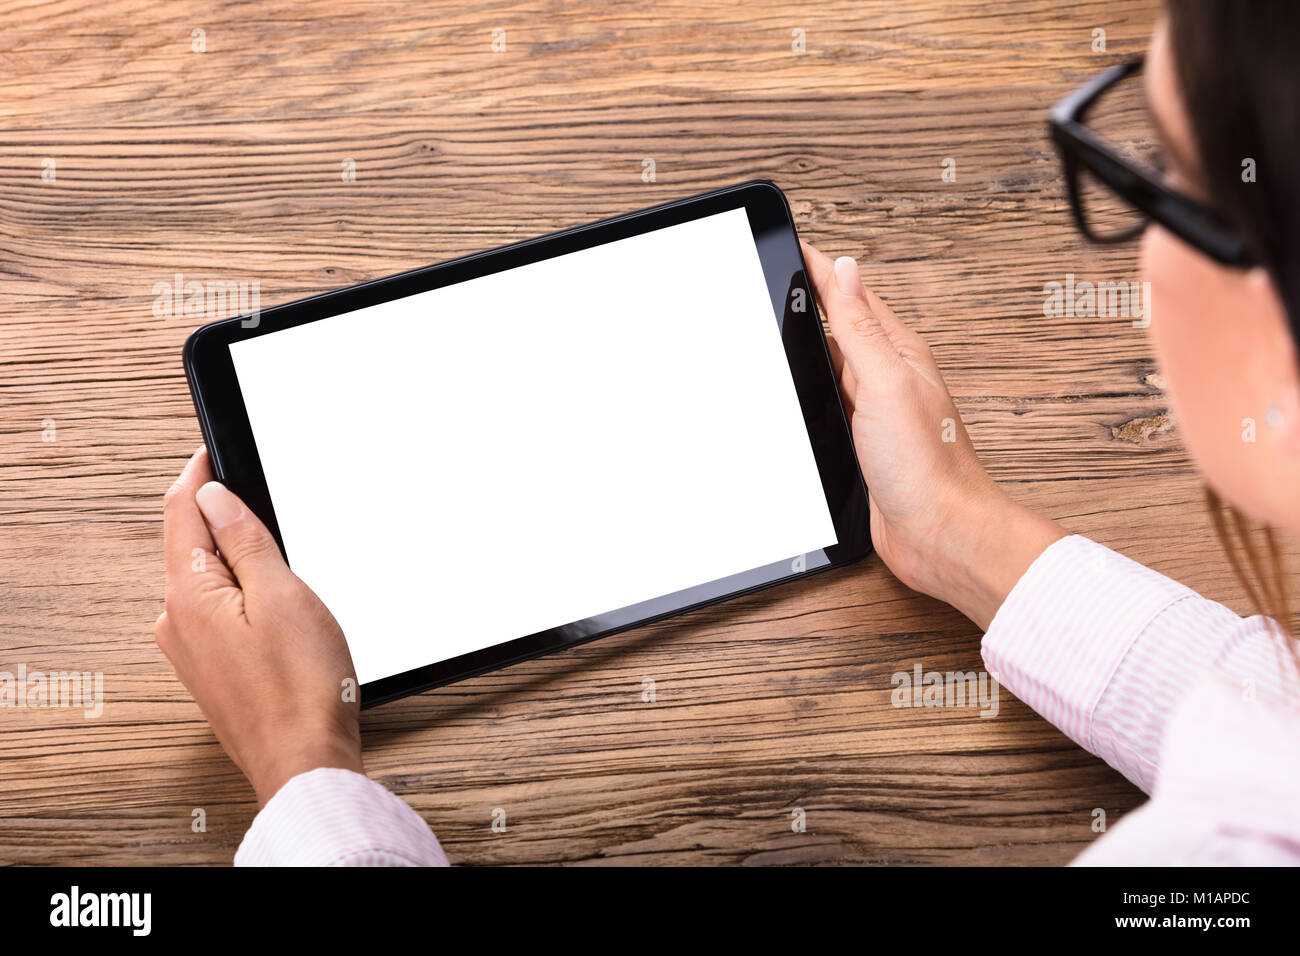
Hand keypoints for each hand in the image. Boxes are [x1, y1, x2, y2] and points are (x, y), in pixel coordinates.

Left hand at [156, 446, 361, 805]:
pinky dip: (240, 591)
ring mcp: (191, 651)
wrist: (305, 761)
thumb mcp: (283, 595)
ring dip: (235, 556)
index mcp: (188, 596)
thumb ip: (244, 540)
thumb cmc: (303, 689)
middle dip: (220, 514)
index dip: (199, 474)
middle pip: (190, 544)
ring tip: (276, 549)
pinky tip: (273, 600)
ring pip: (206, 579)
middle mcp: (177, 623)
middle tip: (259, 492)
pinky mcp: (212, 671)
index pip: (180, 512)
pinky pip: (217, 611)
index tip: (214, 449)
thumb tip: (213, 497)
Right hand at [801, 241, 1065, 628]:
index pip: (851, 294)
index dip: (820, 269)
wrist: (939, 532)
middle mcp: (887, 377)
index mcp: (897, 352)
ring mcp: (874, 411)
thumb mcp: (886, 382)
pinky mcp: (862, 444)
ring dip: (809, 343)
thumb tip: (844, 269)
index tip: (793, 244)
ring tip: (784, 317)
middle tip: (781, 271)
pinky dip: (811, 388)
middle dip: (810, 300)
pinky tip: (801, 388)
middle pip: (840, 325)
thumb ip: (861, 328)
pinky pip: (830, 403)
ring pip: (832, 364)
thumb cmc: (927, 465)